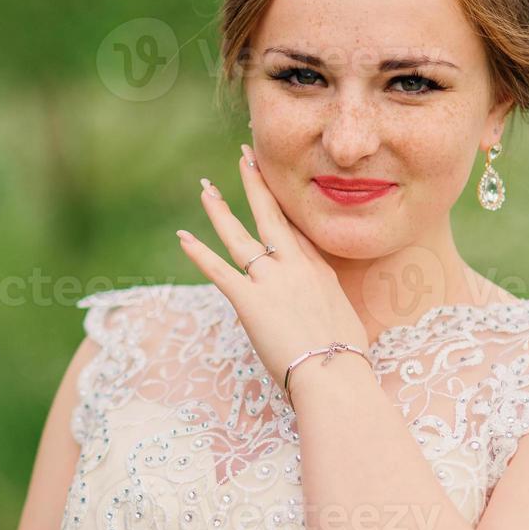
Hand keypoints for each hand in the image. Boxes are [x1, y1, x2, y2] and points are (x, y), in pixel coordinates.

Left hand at [176, 143, 368, 388]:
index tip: (272, 181)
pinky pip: (218, 270)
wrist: (334, 373)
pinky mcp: (249, 301)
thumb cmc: (345, 358)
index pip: (296, 228)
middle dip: (256, 183)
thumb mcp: (344, 319)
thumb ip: (328, 306)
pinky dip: (199, 253)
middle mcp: (295, 266)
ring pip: (240, 236)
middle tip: (245, 156)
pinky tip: (184, 237)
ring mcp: (271, 280)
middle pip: (272, 215)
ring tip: (205, 188)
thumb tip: (324, 315)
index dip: (282, 202)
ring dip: (220, 210)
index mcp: (319, 270)